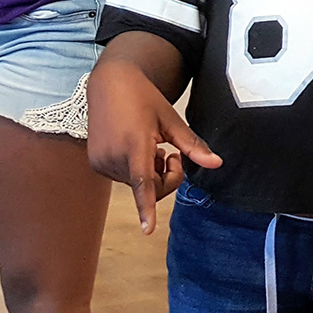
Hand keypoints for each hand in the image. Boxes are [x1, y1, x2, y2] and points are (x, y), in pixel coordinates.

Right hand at [87, 56, 221, 233]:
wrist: (109, 84)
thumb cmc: (143, 98)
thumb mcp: (171, 119)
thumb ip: (192, 145)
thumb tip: (217, 164)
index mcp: (135, 144)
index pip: (143, 182)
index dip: (146, 207)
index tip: (148, 229)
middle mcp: (114, 156)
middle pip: (149, 188)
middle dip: (166, 176)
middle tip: (171, 152)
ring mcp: (101, 161)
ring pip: (137, 186)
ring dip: (150, 174)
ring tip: (150, 145)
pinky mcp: (96, 164)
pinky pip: (124, 179)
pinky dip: (135, 171)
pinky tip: (135, 148)